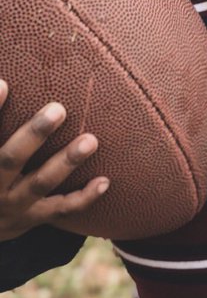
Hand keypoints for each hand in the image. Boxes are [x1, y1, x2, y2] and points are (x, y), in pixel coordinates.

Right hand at [0, 79, 107, 239]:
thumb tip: (3, 80)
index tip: (4, 84)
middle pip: (11, 159)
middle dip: (34, 135)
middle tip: (57, 110)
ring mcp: (12, 204)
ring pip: (40, 183)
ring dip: (66, 162)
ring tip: (90, 141)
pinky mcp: (31, 217)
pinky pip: (60, 209)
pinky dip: (83, 198)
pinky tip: (104, 181)